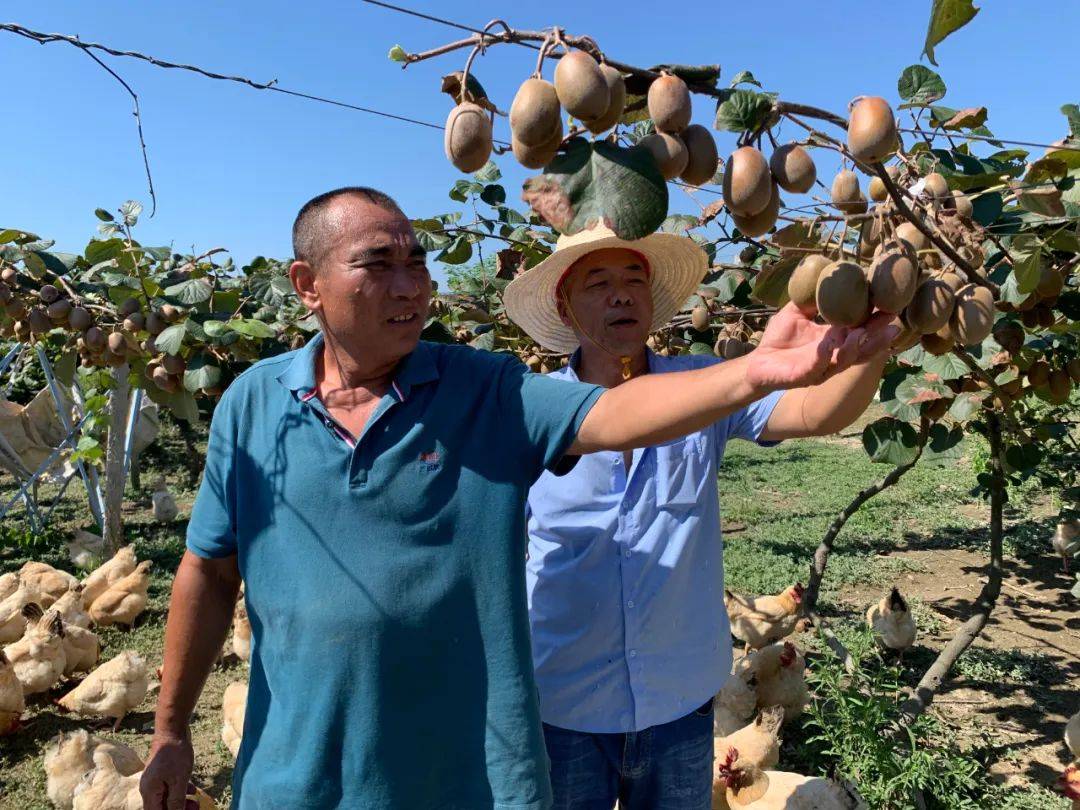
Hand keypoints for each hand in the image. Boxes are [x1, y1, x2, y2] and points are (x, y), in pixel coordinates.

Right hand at [140, 732, 197, 809]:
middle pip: (162, 807)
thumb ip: (176, 802)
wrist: (173, 730)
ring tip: (197, 803)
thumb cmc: (175, 755)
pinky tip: (193, 790)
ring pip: (168, 798)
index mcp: (149, 793)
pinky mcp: (164, 772)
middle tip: (195, 809)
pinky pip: (171, 787)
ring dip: (181, 802)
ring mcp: (156, 780)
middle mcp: (149, 788)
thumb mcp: (179, 781)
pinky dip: (181, 791)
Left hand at [745, 303, 898, 391]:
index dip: (877, 322)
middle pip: (862, 349)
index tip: (891, 307)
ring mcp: (820, 368)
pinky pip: (815, 368)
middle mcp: (833, 356)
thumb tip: (828, 277)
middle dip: (877, 336)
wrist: (757, 362)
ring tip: (861, 332)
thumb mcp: (797, 312)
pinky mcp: (802, 377)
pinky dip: (822, 357)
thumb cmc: (780, 338)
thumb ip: (813, 299)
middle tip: (890, 322)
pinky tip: (826, 345)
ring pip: (843, 361)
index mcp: (835, 340)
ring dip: (854, 348)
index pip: (862, 332)